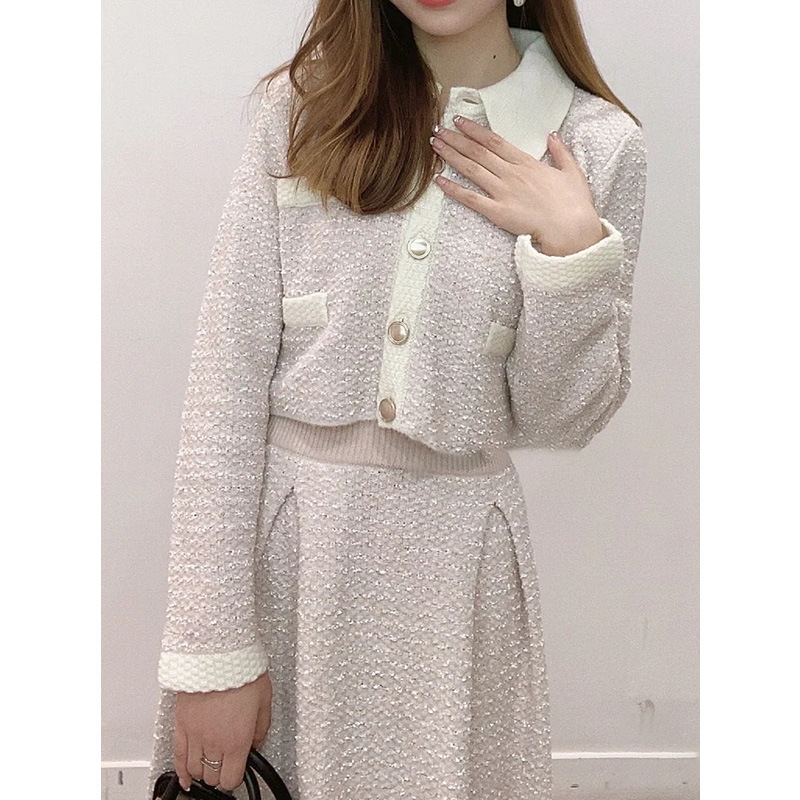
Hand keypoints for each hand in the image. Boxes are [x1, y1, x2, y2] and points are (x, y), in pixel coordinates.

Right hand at [173, 671, 272, 792]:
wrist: (218, 654)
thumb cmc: (242, 671)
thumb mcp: (264, 700)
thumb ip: (261, 727)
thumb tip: (258, 742)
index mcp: (237, 740)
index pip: (232, 779)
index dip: (236, 777)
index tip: (240, 769)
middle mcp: (214, 742)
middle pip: (213, 776)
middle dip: (221, 772)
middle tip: (227, 763)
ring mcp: (195, 735)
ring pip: (195, 768)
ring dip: (204, 770)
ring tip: (210, 766)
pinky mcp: (181, 724)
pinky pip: (177, 756)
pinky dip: (181, 771)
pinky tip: (184, 778)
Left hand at [430, 116, 605, 256]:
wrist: (571, 229)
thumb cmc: (574, 204)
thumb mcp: (572, 171)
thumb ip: (560, 151)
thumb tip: (552, 135)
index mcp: (527, 163)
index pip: (495, 142)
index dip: (475, 130)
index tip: (460, 121)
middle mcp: (511, 174)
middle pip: (478, 152)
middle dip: (456, 139)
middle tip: (438, 129)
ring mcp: (503, 192)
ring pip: (472, 169)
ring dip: (451, 156)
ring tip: (434, 145)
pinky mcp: (497, 212)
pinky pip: (471, 199)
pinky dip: (454, 189)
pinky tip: (439, 180)